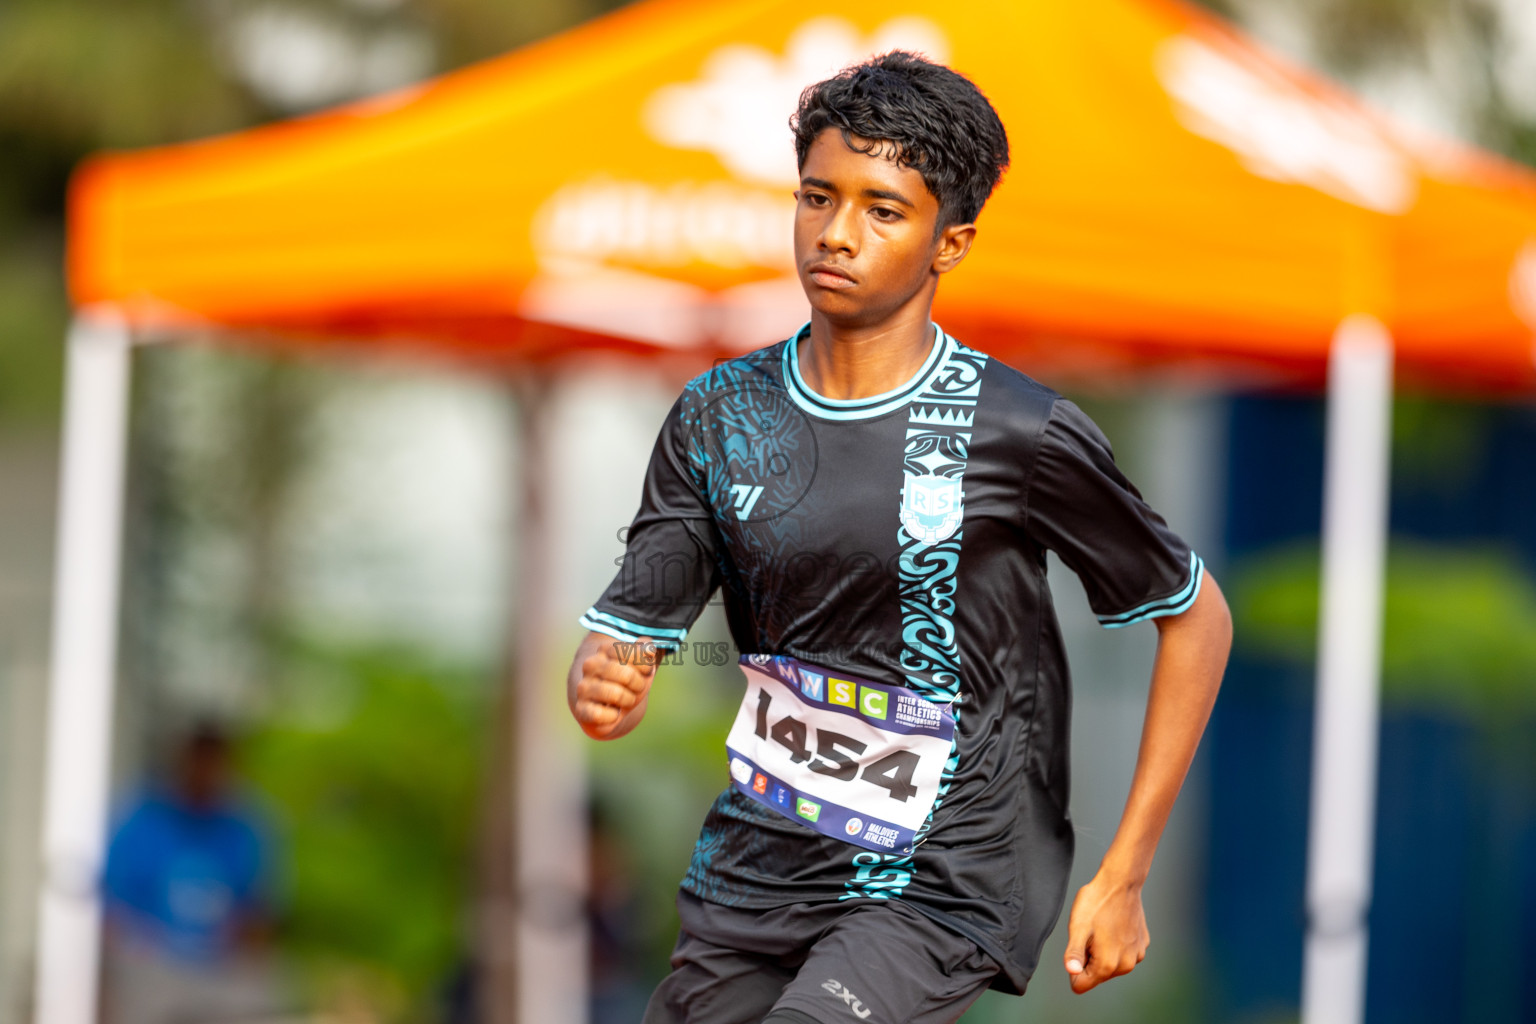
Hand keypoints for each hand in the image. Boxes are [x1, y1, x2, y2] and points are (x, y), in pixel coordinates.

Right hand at [570, 635, 658, 738]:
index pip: (628, 652)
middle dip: (638, 685)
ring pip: (616, 694)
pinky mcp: (581, 708)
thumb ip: (646, 652)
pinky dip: (612, 716)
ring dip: (628, 700)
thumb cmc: (629, 682)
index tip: (646, 670)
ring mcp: (583, 687)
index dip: (644, 664)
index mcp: (604, 650)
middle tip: (636, 688)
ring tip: (626, 700)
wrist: (611, 706)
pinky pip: (601, 714)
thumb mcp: (642, 665)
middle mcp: (590, 666)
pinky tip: (612, 712)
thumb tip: (649, 648)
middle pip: (626, 674)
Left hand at [1063, 869, 1149, 993]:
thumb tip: (1072, 972)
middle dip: (1089, 958)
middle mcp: (1126, 966)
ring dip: (1102, 951)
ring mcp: (1136, 956)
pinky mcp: (1142, 945)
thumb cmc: (1096, 903)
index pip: (1081, 985)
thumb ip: (1074, 954)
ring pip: (1109, 965)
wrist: (1121, 882)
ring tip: (1102, 928)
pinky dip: (1115, 943)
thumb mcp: (1078, 927)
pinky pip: (1122, 953)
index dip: (1074, 967)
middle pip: (1096, 975)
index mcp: (1108, 965)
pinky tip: (1113, 924)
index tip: (1079, 946)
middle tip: (1090, 934)